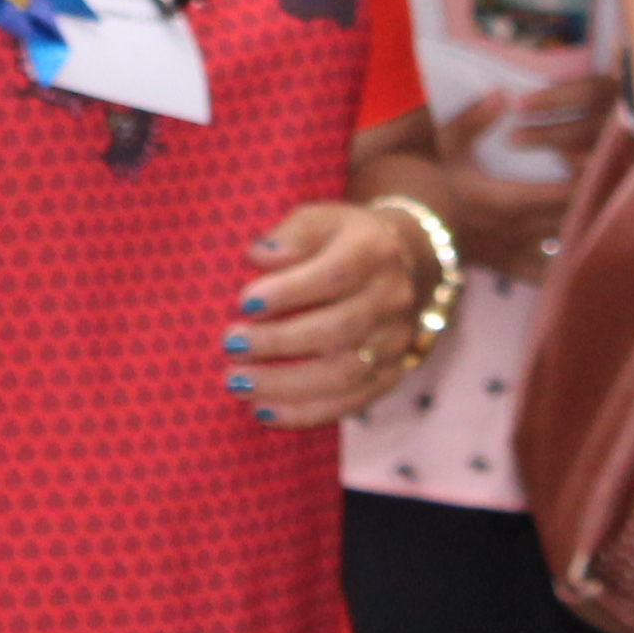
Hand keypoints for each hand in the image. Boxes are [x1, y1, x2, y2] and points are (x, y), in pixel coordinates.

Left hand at [227, 193, 425, 426]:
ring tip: (238, 382)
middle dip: (279, 342)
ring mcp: (395, 341)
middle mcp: (393, 298)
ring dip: (285, 384)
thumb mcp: (319, 219)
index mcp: (374, 250)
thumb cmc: (342, 241)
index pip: (336, 274)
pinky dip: (305, 412)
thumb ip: (291, 234)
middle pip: (340, 329)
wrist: (402, 266)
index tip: (244, 303)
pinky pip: (350, 403)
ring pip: (345, 373)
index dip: (289, 292)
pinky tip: (263, 410)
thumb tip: (260, 256)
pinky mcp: (390, 375)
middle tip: (231, 344)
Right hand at [430, 81, 613, 280]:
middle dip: (595, 200)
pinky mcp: (500, 266)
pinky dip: (562, 263)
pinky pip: (539, 273)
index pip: (562, 194)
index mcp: (504, 200)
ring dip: (584, 227)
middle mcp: (513, 231)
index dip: (588, 180)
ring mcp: (508, 252)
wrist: (393, 232)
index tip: (604, 161)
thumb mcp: (439, 145)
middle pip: (569, 219)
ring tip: (606, 207)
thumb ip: (473, 121)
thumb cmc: (416, 184)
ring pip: (560, 245)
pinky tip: (580, 253)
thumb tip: (502, 94)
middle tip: (616, 179)